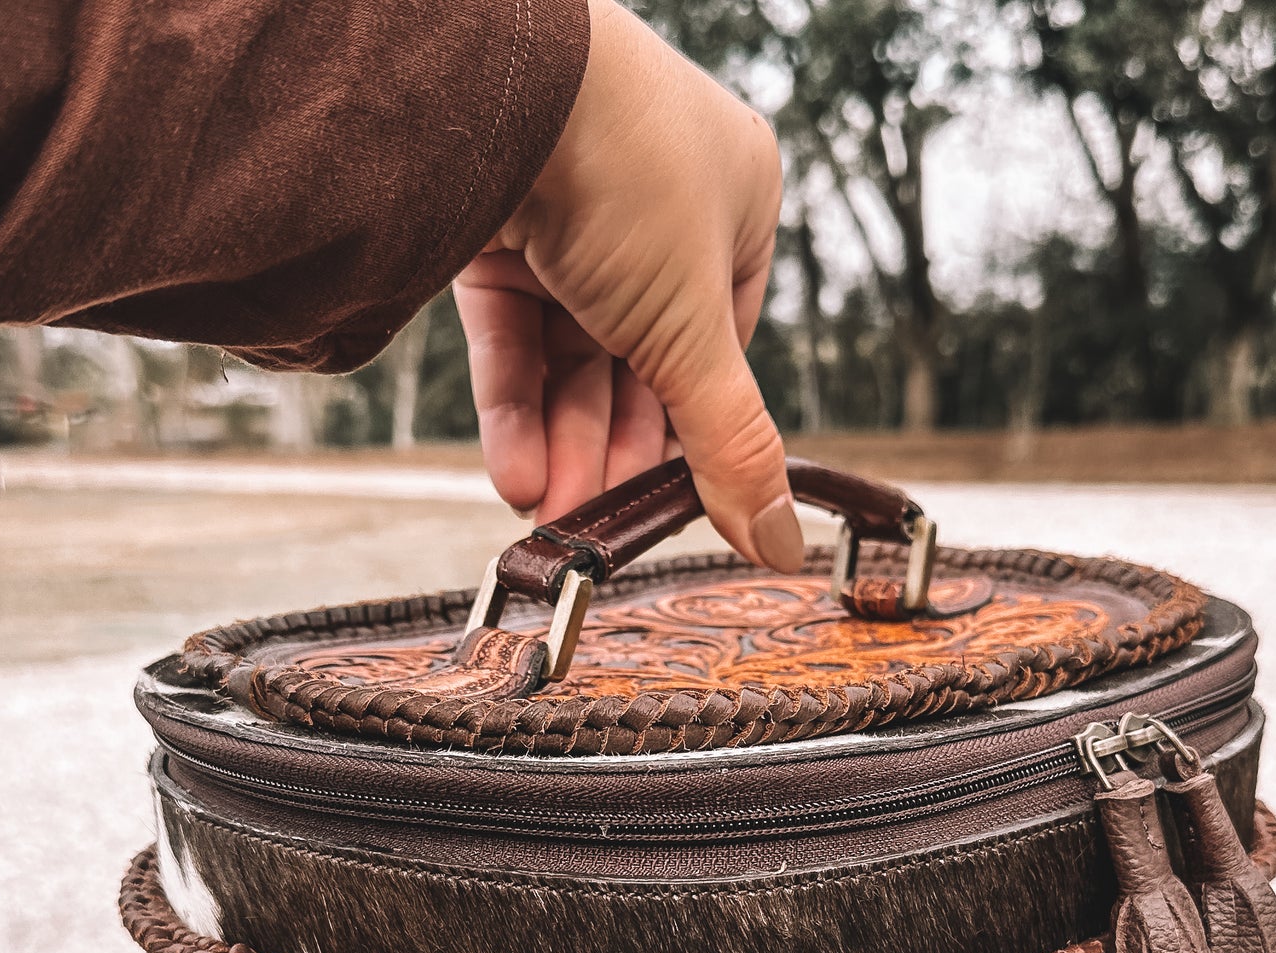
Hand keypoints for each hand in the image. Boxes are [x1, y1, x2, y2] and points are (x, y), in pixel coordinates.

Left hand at [453, 0, 802, 571]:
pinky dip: (514, 408)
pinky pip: (512, 333)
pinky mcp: (494, 222)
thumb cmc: (627, 173)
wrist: (501, 87)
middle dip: (614, 453)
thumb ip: (732, 446)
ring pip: (571, 356)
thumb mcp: (695, 334)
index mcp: (735, 202)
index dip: (693, 434)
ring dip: (562, 445)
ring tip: (548, 514)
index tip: (670, 506)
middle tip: (597, 526)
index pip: (719, 347)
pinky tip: (516, 474)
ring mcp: (571, 210)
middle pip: (640, 363)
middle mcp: (656, 202)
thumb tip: (780, 542)